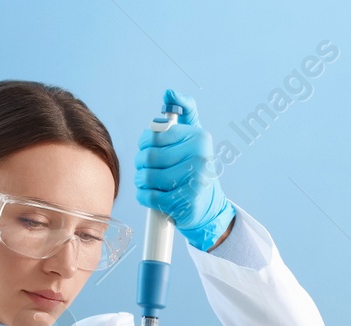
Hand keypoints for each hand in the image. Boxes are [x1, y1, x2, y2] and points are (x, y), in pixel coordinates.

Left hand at [136, 88, 236, 251]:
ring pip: (147, 176)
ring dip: (141, 181)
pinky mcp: (185, 202)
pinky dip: (144, 196)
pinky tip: (150, 195)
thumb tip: (169, 92)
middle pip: (148, 156)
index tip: (148, 148)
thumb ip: (184, 113)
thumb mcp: (194, 138)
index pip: (154, 134)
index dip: (144, 143)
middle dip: (141, 164)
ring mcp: (194, 180)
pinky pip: (149, 195)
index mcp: (199, 137)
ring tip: (148, 182)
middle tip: (145, 168)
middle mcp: (200, 156)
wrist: (209, 207)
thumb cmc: (195, 168)